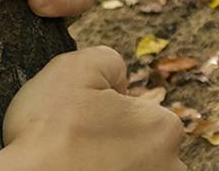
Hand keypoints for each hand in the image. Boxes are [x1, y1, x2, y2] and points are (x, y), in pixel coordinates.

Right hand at [0, 46, 185, 170]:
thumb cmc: (47, 131)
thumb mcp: (71, 69)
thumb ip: (106, 59)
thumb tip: (118, 77)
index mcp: (163, 127)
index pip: (135, 109)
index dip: (100, 108)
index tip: (76, 118)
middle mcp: (170, 166)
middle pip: (138, 142)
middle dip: (111, 139)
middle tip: (74, 141)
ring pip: (130, 166)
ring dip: (109, 162)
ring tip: (73, 162)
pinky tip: (75, 170)